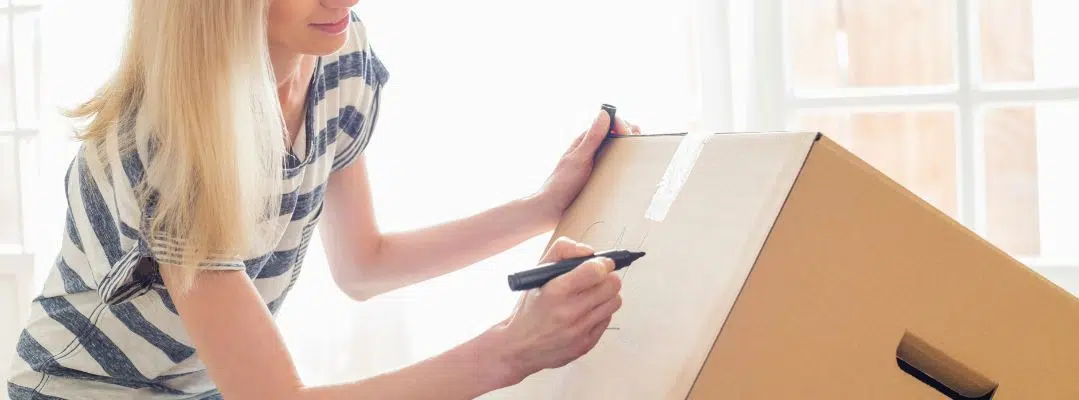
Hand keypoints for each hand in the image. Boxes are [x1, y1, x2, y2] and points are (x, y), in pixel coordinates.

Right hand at [491, 237, 622, 384]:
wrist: (518, 347)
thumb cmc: (529, 308)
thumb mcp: (537, 273)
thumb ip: (562, 251)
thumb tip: (589, 252)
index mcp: (556, 291)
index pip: (595, 271)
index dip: (603, 263)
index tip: (602, 263)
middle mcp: (569, 312)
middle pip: (612, 285)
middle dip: (608, 277)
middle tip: (599, 278)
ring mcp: (579, 331)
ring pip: (615, 301)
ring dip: (607, 295)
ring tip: (592, 295)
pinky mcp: (586, 344)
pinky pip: (608, 319)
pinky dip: (600, 312)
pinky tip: (586, 312)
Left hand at [532, 108, 641, 226]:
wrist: (553, 210)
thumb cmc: (561, 184)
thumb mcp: (579, 159)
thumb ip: (592, 137)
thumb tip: (604, 113)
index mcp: (586, 141)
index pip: (610, 124)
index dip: (622, 125)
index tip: (629, 133)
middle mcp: (593, 150)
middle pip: (618, 136)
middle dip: (630, 136)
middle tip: (635, 145)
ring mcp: (598, 164)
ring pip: (620, 152)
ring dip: (630, 151)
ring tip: (638, 155)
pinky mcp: (602, 178)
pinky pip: (618, 169)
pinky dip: (626, 166)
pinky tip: (632, 171)